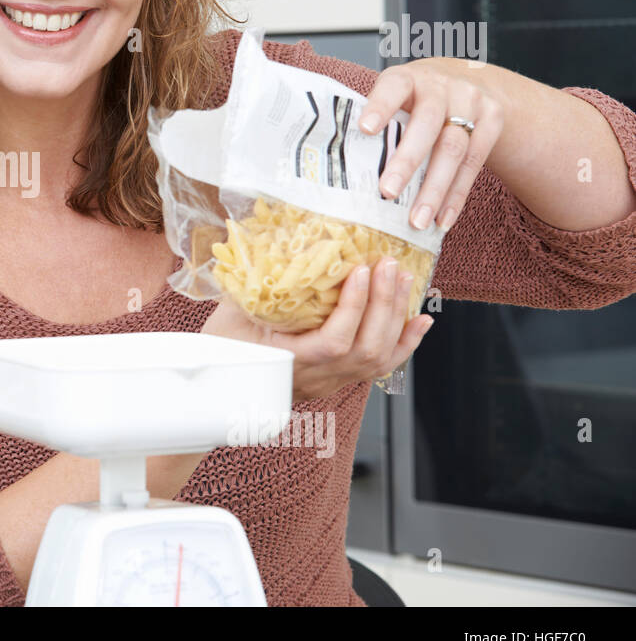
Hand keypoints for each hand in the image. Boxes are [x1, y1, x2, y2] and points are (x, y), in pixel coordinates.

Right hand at [200, 256, 433, 402]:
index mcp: (289, 364)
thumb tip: (264, 248)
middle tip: (389, 265)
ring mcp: (332, 382)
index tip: (360, 271)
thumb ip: (250, 288)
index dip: (353, 308)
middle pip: (366, 349)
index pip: (334, 343)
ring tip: (402, 279)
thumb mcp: (228, 318)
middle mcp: (318, 379)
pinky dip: (405, 342)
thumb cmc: (221, 354)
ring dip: (396, 316)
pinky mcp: (339, 379)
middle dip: (384, 304)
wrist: (222, 392)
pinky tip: (419, 320)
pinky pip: (381, 366)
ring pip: (379, 359)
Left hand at [357, 56, 504, 232]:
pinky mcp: (492, 122)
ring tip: (417, 220)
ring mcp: (472, 103)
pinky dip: (456, 196)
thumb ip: (379, 120)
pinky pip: (474, 164)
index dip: (380, 107)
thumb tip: (343, 164)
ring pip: (454, 149)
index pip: (394, 88)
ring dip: (434, 189)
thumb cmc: (417, 98)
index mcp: (409, 78)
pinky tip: (442, 220)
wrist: (473, 81)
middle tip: (387, 192)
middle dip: (407, 161)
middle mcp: (443, 87)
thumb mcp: (398, 96)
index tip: (365, 129)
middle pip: (428, 124)